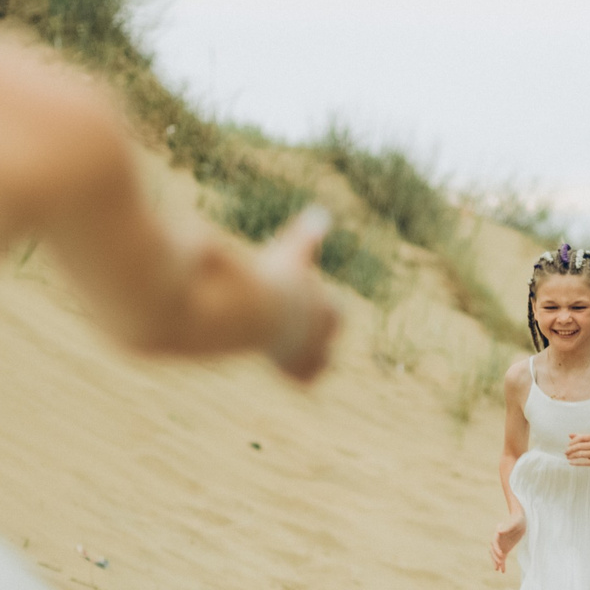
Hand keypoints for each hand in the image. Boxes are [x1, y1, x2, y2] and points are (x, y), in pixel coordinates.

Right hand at [256, 207, 339, 383]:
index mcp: (332, 308)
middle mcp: (328, 334)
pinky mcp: (298, 371)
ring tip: (283, 348)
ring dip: (303, 355)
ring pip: (320, 362)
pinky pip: (303, 379)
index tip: (302, 306)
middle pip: (327, 338)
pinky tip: (277, 363)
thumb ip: (307, 235)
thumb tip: (321, 211)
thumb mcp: (291, 251)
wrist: (254, 308)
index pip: (335, 314)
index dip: (319, 310)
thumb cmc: (272, 276)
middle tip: (291, 327)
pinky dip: (292, 372)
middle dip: (313, 334)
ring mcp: (314, 354)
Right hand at [490, 509, 525, 570]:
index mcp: (498, 532)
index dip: (496, 549)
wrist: (520, 520)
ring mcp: (501, 544)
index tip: (501, 555)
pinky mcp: (506, 547)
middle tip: (499, 564)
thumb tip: (499, 531)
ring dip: (496, 562)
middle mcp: (498, 539)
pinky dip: (502, 563)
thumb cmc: (518, 520)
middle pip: (493, 550)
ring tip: (497, 569)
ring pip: (496, 555)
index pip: (494, 542)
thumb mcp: (515, 522)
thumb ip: (508, 527)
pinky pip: (503, 557)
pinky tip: (502, 571)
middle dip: (495, 557)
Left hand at [565, 432, 589, 468]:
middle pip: (580, 446)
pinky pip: (584, 462)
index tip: (568, 445)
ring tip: (568, 457)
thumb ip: (581, 437)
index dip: (572, 441)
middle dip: (570, 449)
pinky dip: (576, 462)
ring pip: (581, 454)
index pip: (581, 437)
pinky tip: (571, 462)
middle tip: (565, 453)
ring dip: (572, 456)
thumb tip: (570, 435)